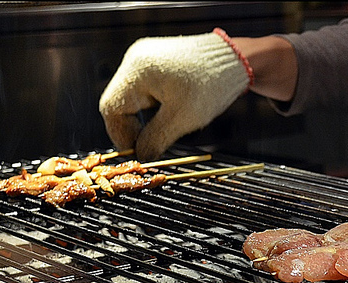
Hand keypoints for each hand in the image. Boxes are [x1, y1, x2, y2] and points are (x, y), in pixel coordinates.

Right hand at [99, 29, 251, 160]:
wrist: (236, 61)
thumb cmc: (211, 86)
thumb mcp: (182, 118)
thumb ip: (156, 139)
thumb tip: (141, 157)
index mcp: (136, 70)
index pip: (111, 108)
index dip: (120, 135)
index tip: (136, 153)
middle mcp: (135, 60)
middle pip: (119, 102)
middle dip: (131, 128)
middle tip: (147, 148)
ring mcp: (145, 60)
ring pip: (132, 98)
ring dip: (142, 119)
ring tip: (160, 134)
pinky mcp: (157, 64)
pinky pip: (144, 91)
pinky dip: (151, 108)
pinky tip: (166, 118)